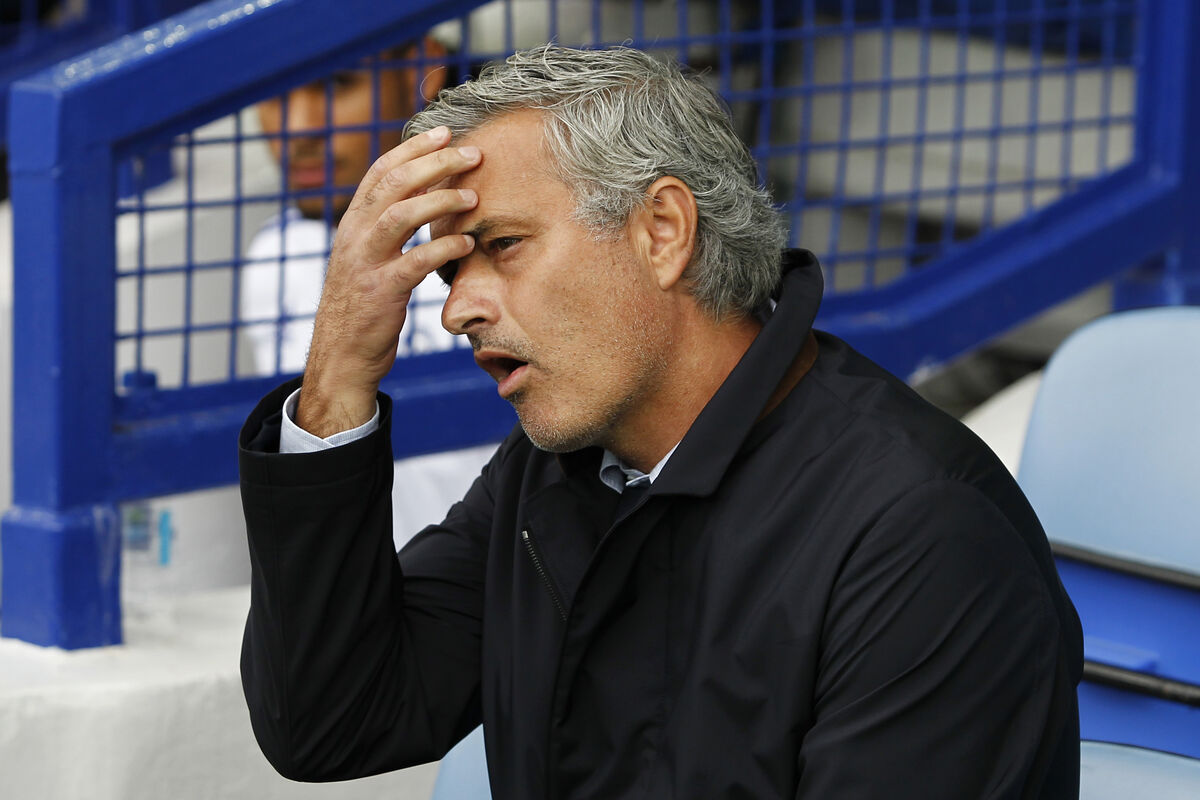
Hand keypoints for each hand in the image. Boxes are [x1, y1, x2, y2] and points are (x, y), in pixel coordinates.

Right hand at [297, 126, 479, 436]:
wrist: (341, 357)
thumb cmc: (363, 308)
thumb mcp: (368, 259)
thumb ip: (386, 230)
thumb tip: (421, 198)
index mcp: (352, 224)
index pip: (380, 171)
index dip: (412, 148)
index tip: (444, 132)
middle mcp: (354, 236)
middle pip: (392, 183)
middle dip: (433, 162)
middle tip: (471, 153)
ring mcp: (365, 263)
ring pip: (399, 214)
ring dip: (439, 199)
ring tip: (473, 194)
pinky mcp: (380, 293)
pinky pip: (414, 262)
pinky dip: (442, 248)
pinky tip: (466, 242)